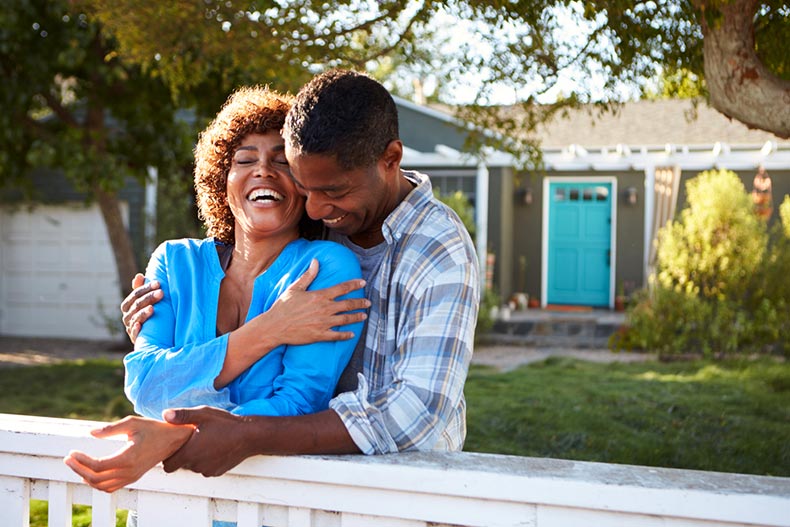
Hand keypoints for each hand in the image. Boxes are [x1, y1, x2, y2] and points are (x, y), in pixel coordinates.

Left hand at [63, 416, 192, 492]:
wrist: (174, 440)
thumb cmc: (154, 429)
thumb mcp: (133, 423)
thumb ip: (111, 429)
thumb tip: (91, 433)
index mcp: (129, 458)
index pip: (97, 466)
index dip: (81, 461)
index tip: (72, 452)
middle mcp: (130, 471)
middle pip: (96, 479)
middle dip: (78, 469)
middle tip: (69, 459)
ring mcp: (131, 477)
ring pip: (101, 486)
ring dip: (86, 478)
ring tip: (76, 465)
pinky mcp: (133, 478)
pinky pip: (110, 487)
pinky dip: (97, 483)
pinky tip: (90, 473)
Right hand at [121, 273, 162, 342]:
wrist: (153, 338)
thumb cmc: (149, 316)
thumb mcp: (146, 302)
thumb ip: (142, 290)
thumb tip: (139, 275)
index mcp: (128, 306)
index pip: (135, 294)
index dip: (146, 288)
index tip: (158, 283)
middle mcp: (127, 316)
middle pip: (136, 305)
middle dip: (149, 298)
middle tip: (161, 293)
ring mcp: (130, 327)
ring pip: (135, 318)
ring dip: (143, 312)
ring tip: (152, 308)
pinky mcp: (135, 338)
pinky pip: (133, 333)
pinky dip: (135, 329)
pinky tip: (139, 325)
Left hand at [162, 407, 254, 476]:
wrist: (249, 436)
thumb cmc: (226, 424)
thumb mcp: (202, 414)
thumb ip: (181, 416)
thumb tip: (164, 414)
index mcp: (189, 453)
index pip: (168, 466)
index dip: (169, 456)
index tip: (175, 446)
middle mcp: (196, 465)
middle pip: (181, 466)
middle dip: (183, 455)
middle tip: (191, 441)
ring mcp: (208, 470)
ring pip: (194, 467)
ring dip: (196, 458)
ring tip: (205, 443)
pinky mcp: (218, 472)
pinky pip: (206, 468)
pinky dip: (207, 461)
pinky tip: (215, 448)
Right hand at [257, 259, 369, 345]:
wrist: (274, 326)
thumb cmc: (283, 306)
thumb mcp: (295, 288)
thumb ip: (308, 275)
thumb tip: (316, 261)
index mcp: (320, 296)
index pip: (342, 288)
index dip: (354, 284)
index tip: (363, 283)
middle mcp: (325, 309)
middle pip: (348, 304)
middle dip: (360, 303)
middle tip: (368, 302)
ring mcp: (323, 323)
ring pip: (345, 319)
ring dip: (356, 317)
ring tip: (364, 316)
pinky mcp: (320, 335)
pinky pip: (337, 335)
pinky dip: (346, 335)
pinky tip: (352, 334)